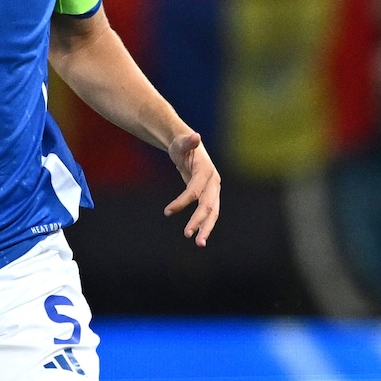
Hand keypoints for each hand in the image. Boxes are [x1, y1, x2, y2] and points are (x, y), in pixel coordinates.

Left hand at [164, 131, 220, 245]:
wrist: (189, 147)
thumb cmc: (182, 144)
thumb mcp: (181, 142)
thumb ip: (188, 141)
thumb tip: (196, 136)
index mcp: (206, 170)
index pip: (195, 190)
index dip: (182, 201)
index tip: (167, 211)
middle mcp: (213, 182)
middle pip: (208, 204)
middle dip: (199, 221)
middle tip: (187, 235)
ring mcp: (213, 190)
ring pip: (212, 212)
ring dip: (206, 228)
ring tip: (199, 244)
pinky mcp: (209, 196)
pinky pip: (208, 213)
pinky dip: (203, 224)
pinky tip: (197, 236)